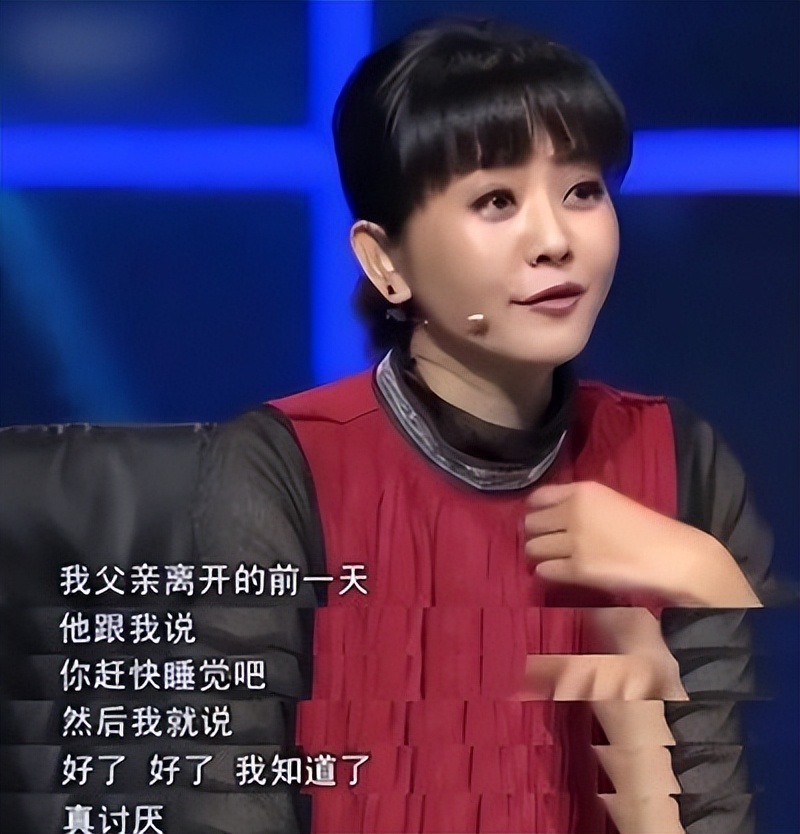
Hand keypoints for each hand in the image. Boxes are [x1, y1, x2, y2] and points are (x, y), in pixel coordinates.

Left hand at [524, 481, 760, 606]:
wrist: (673, 557)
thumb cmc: (649, 530)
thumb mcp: (612, 503)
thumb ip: (582, 504)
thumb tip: (551, 516)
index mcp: (583, 491)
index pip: (538, 497)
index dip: (535, 511)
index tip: (540, 522)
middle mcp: (573, 512)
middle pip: (530, 524)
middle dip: (535, 535)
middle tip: (545, 545)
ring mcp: (574, 541)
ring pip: (532, 549)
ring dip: (537, 557)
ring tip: (550, 561)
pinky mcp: (578, 569)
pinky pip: (544, 571)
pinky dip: (546, 574)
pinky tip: (557, 575)